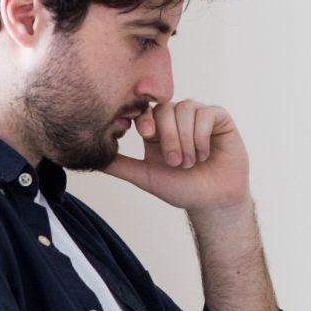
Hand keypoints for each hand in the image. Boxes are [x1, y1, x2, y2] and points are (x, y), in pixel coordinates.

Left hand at [97, 97, 251, 213]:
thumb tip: (91, 158)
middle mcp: (177, 118)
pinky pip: (207, 113)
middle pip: (165, 109)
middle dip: (169, 137)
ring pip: (185, 109)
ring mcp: (198, 115)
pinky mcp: (219, 117)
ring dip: (187, 140)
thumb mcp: (145, 176)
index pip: (146, 110)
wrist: (212, 201)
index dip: (146, 119)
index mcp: (157, 128)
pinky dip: (203, 135)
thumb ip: (119, 165)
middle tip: (175, 163)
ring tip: (190, 162)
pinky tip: (205, 153)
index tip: (147, 135)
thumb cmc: (181, 189)